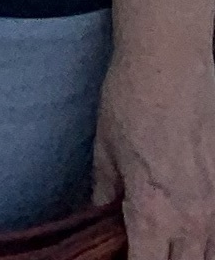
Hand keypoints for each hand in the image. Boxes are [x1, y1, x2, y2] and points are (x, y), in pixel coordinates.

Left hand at [96, 50, 214, 259]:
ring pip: (209, 255)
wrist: (171, 65)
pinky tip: (189, 232)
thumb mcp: (105, 147)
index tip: (119, 259)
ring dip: (188, 256)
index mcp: (154, 212)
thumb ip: (106, 189)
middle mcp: (192, 219)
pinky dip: (207, 240)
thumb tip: (101, 212)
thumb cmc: (131, 100)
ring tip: (167, 245)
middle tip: (143, 249)